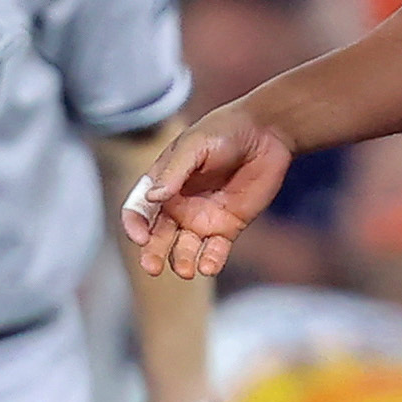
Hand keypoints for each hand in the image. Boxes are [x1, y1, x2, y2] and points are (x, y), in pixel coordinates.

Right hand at [123, 99, 295, 278]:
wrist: (267, 133)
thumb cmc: (224, 131)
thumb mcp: (195, 145)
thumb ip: (174, 171)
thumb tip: (153, 197)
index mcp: (163, 183)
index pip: (139, 210)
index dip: (134, 224)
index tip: (140, 237)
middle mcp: (178, 205)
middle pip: (158, 236)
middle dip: (152, 253)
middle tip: (152, 267)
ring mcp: (203, 218)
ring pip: (185, 248)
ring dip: (182, 261)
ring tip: (187, 270)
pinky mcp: (228, 227)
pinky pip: (216, 250)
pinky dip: (211, 261)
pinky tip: (208, 267)